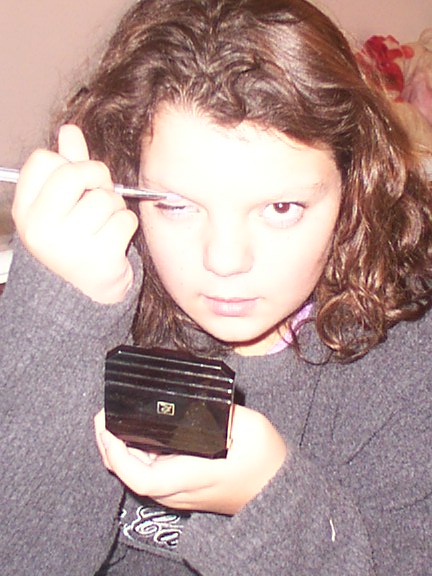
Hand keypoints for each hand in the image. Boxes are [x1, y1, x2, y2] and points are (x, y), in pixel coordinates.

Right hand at [12, 125, 137, 303]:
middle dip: (96, 178)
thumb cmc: (74, 244)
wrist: (83, 295)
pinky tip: (115, 240)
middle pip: (75, 172)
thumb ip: (67, 167)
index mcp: (26, 211)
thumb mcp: (62, 206)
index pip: (43, 160)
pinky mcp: (100, 257)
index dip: (68, 165)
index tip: (76, 184)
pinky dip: (126, 226)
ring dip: (114, 208)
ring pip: (105, 198)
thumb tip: (69, 130)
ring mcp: (69, 243)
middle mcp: (41, 227)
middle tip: (98, 196)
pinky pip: (124, 220)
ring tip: (105, 226)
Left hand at [94, 404, 286, 514]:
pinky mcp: (180, 489)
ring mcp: (178, 493)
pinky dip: (136, 453)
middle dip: (109, 445)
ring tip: (117, 418)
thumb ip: (219, 410)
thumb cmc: (265, 459)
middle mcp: (179, 490)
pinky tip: (140, 430)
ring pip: (135, 475)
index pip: (140, 477)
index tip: (108, 425)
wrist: (277, 488)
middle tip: (105, 414)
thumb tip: (192, 395)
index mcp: (192, 476)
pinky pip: (147, 473)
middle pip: (128, 475)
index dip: (116, 452)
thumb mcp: (248, 426)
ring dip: (120, 448)